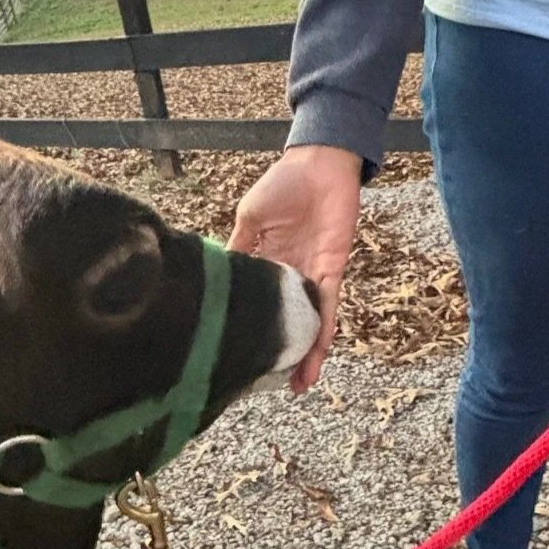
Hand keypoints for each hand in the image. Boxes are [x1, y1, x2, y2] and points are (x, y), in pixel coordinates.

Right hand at [229, 145, 362, 392]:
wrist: (318, 161)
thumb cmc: (283, 184)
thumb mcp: (249, 219)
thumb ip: (237, 248)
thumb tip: (215, 278)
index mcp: (269, 264)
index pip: (262, 306)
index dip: (256, 330)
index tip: (244, 358)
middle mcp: (292, 276)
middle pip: (289, 323)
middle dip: (285, 354)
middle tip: (274, 387)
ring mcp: (314, 274)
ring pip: (311, 322)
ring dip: (308, 353)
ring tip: (300, 384)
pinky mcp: (333, 267)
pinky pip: (329, 303)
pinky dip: (325, 328)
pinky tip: (320, 352)